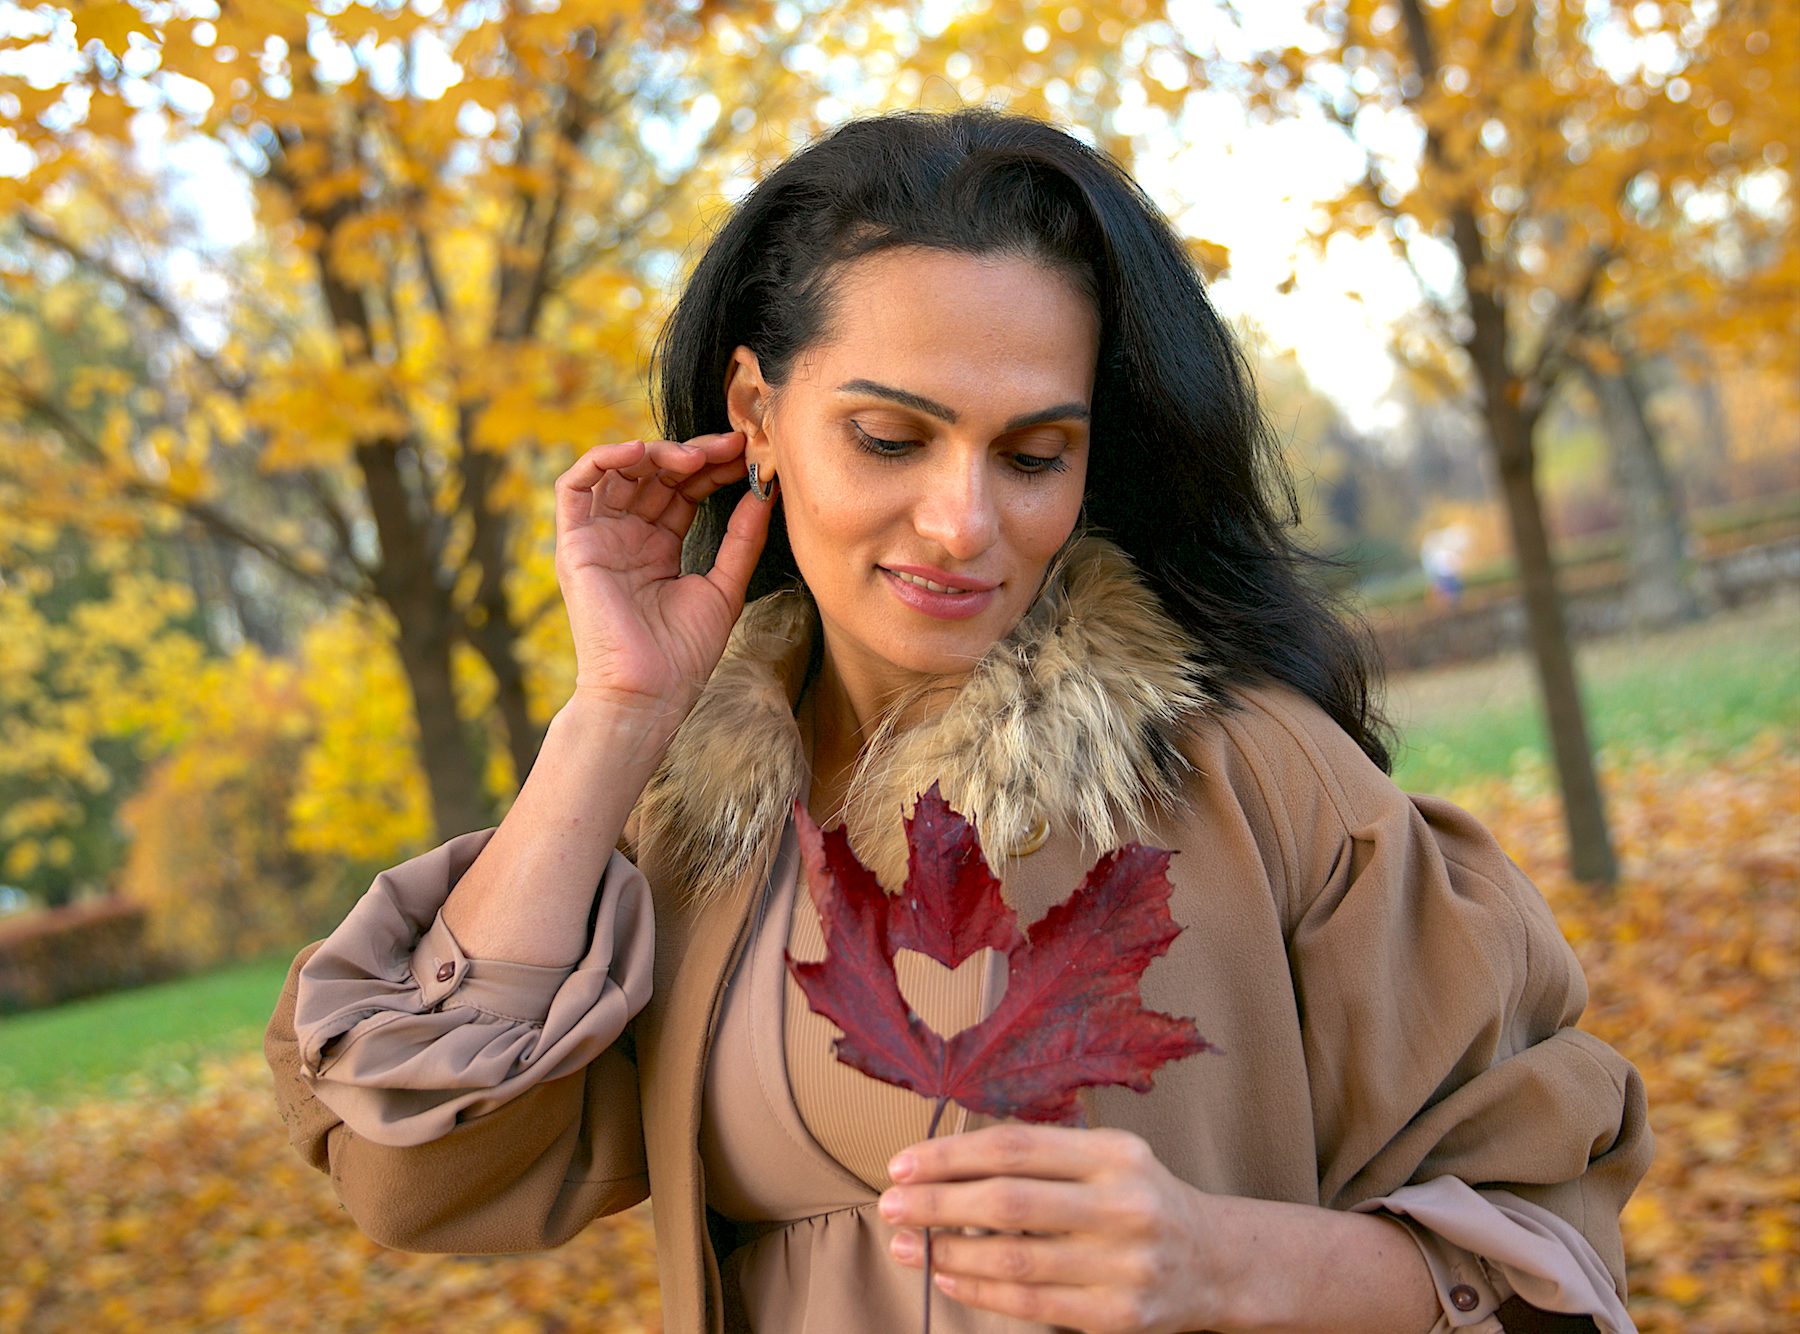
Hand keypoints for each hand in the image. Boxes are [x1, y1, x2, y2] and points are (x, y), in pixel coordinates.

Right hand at [553, 431, 772, 732]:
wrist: (649, 693)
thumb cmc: (684, 655)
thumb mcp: (724, 586)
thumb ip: (743, 538)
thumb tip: (765, 490)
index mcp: (658, 548)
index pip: (683, 491)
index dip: (713, 468)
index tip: (748, 455)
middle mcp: (626, 537)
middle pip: (655, 476)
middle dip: (693, 454)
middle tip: (730, 446)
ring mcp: (599, 538)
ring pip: (618, 472)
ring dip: (655, 453)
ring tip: (694, 457)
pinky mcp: (574, 544)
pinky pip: (575, 487)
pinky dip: (602, 460)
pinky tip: (640, 452)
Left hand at [879, 1124, 1221, 1333]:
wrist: (1214, 1262)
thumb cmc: (1139, 1198)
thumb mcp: (1108, 1157)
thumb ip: (1042, 1155)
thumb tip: (944, 1163)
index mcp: (1115, 1154)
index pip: (1015, 1148)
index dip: (951, 1155)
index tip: (903, 1163)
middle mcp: (1124, 1206)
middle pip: (1009, 1203)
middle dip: (937, 1204)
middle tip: (889, 1203)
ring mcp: (1124, 1266)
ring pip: (1014, 1260)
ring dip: (947, 1252)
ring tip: (906, 1244)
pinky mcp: (1117, 1317)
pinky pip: (1031, 1304)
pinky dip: (979, 1290)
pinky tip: (946, 1275)